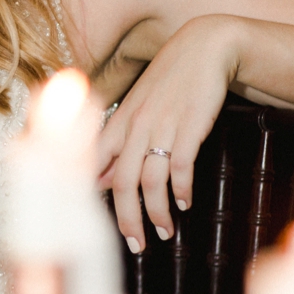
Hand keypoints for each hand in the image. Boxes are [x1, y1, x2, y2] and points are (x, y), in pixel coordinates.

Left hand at [97, 15, 238, 252]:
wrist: (201, 48)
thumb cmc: (167, 81)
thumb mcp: (137, 107)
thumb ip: (119, 141)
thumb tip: (102, 178)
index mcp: (117, 123)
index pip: (92, 165)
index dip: (91, 197)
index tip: (94, 224)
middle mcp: (134, 127)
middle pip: (121, 183)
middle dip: (127, 220)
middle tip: (136, 245)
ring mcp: (161, 127)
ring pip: (150, 181)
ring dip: (157, 212)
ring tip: (165, 232)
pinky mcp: (188, 127)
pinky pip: (181, 167)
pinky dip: (181, 190)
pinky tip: (184, 203)